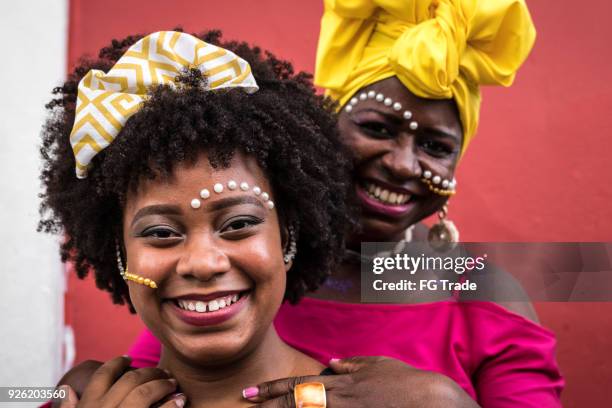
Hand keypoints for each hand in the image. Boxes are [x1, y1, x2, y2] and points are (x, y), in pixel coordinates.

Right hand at [55, 356, 185, 406]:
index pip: (103, 376)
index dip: (116, 363)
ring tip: (174, 384)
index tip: (128, 358)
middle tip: (162, 371)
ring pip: (145, 392)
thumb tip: (66, 388)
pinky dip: (172, 404)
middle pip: (130, 380)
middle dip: (149, 372)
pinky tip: (180, 401)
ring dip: (163, 384)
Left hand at [242, 356, 479, 406]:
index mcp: (341, 382)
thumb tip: (331, 362)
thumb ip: (352, 363)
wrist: (431, 401)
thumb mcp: (377, 365)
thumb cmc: (405, 381)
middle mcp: (339, 399)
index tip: (252, 393)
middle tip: (247, 406)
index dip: (272, 389)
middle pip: (296, 403)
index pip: (298, 384)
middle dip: (268, 405)